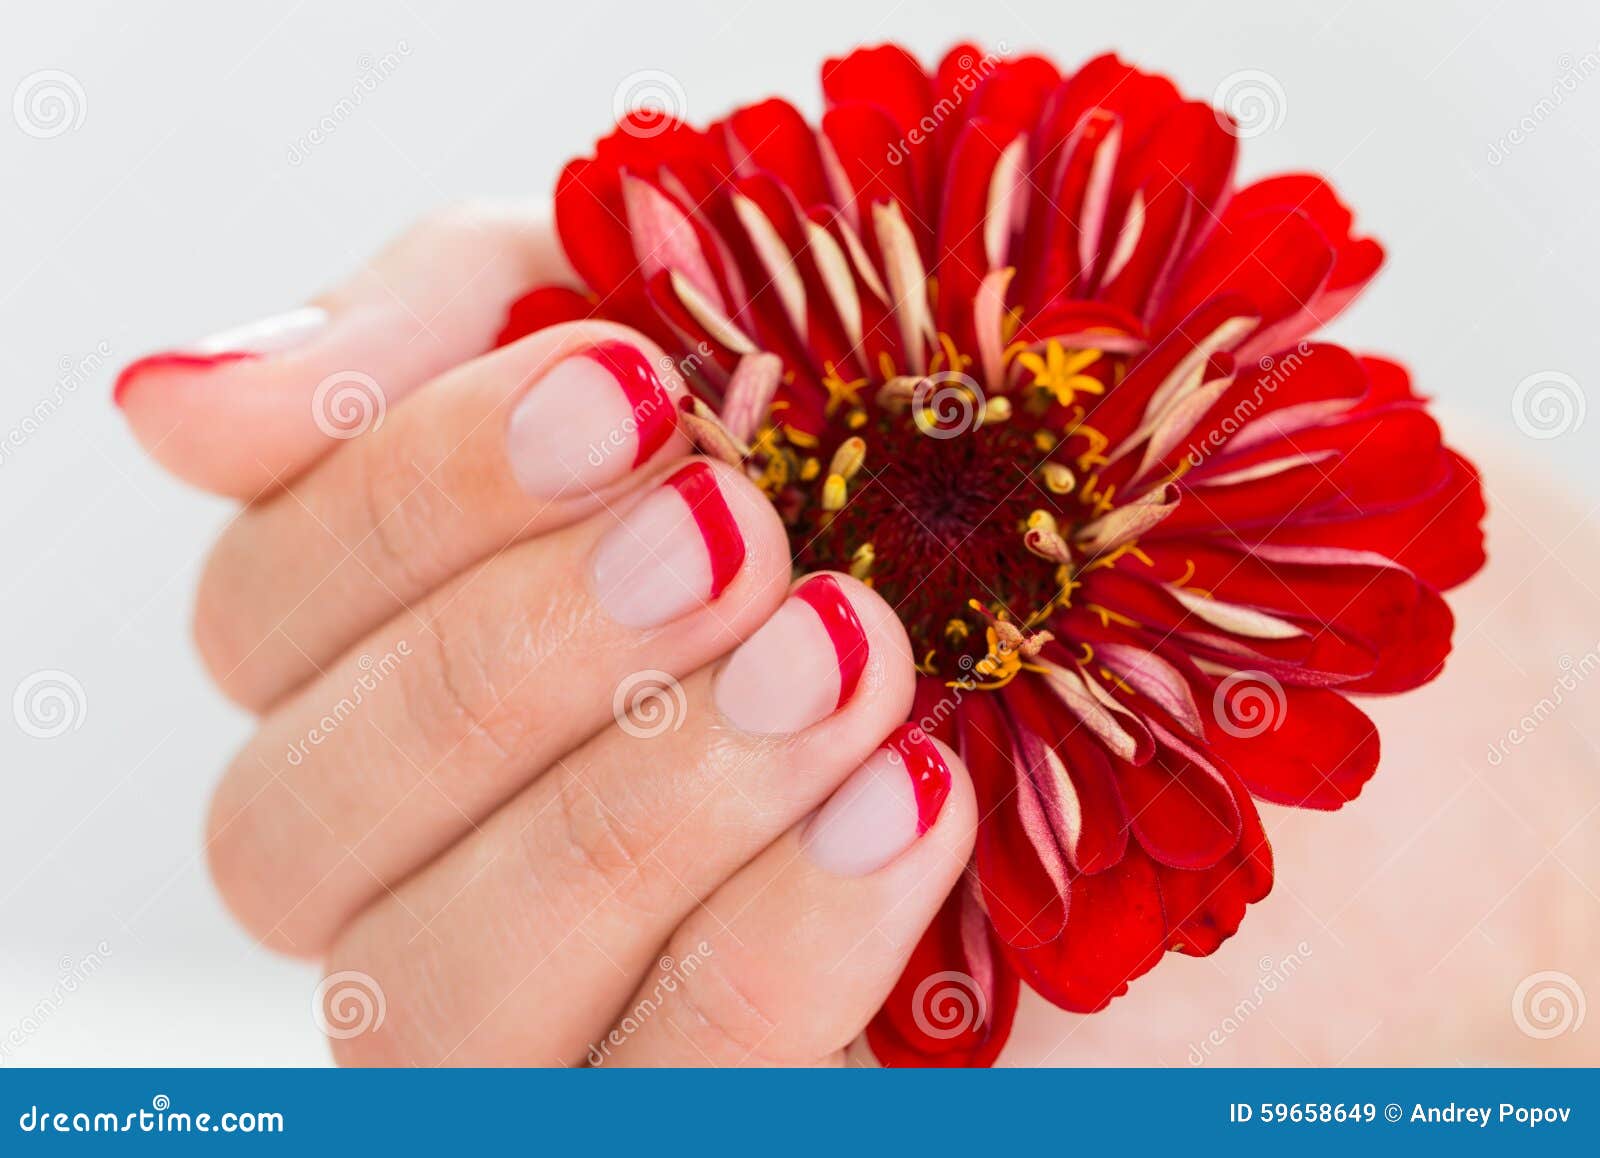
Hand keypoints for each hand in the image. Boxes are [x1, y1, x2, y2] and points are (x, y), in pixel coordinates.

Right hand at [118, 204, 977, 1064]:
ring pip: (426, 1007)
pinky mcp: (700, 1104)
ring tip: (845, 661)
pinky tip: (906, 805)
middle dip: (508, 664)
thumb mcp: (716, 319)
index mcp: (408, 661)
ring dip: (628, 815)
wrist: (1203, 654)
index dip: (410, 495)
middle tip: (734, 537)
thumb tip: (176, 401)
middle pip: (290, 833)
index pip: (264, 614)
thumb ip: (450, 325)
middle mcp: (434, 865)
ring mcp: (559, 1019)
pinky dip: (765, 954)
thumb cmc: (941, 468)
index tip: (628, 386)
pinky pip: (655, 1102)